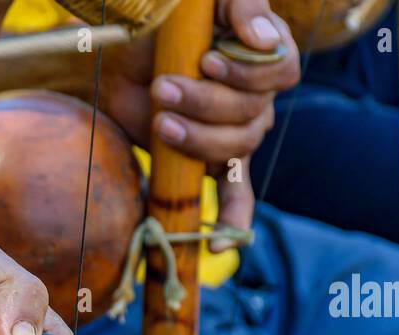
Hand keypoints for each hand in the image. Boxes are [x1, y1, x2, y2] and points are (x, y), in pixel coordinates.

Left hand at [101, 0, 300, 243]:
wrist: (118, 56)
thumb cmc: (166, 21)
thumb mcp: (203, 1)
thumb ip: (243, 4)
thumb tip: (262, 39)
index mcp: (264, 55)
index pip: (280, 73)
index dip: (247, 73)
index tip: (207, 61)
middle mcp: (257, 98)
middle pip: (252, 114)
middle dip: (204, 103)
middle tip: (162, 89)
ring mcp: (236, 133)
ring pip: (235, 148)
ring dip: (196, 138)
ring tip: (161, 122)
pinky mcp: (209, 160)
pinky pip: (236, 196)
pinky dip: (232, 223)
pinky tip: (217, 247)